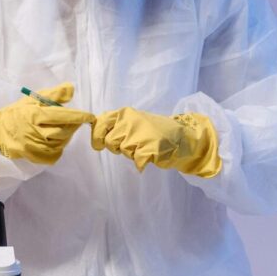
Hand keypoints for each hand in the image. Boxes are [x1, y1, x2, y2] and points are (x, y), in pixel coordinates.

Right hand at [0, 83, 94, 164]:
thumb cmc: (16, 114)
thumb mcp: (31, 99)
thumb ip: (52, 94)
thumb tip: (71, 88)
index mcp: (34, 115)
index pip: (61, 116)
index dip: (78, 116)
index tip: (89, 116)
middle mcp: (35, 132)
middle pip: (63, 131)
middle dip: (72, 126)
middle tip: (74, 121)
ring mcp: (35, 147)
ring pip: (61, 142)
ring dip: (66, 135)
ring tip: (60, 128)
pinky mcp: (36, 157)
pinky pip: (56, 153)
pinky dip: (59, 146)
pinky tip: (53, 140)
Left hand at [91, 108, 221, 177]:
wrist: (182, 136)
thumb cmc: (153, 130)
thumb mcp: (132, 121)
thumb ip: (115, 124)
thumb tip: (94, 132)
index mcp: (125, 114)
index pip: (101, 123)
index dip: (97, 136)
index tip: (98, 145)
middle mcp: (130, 122)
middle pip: (110, 141)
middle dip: (116, 147)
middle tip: (128, 145)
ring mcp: (141, 134)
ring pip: (124, 151)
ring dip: (131, 153)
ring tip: (144, 146)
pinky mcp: (150, 148)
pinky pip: (137, 160)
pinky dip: (142, 162)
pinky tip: (150, 155)